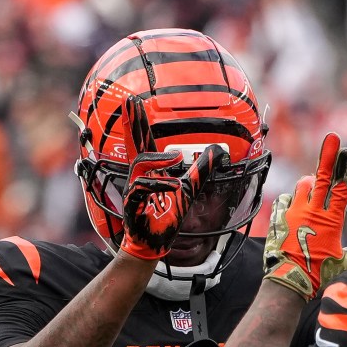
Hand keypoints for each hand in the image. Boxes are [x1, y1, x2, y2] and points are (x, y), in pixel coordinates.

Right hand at [116, 95, 221, 262]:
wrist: (153, 244)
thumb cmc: (166, 218)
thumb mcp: (188, 190)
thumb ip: (200, 171)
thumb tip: (217, 152)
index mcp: (149, 172)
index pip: (143, 142)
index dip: (138, 123)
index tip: (132, 102)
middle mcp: (138, 176)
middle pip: (135, 145)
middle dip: (133, 123)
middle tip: (129, 102)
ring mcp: (133, 189)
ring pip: (141, 164)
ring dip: (159, 161)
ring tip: (177, 161)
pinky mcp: (132, 204)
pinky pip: (141, 186)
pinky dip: (158, 184)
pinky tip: (172, 186)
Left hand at [263, 132, 346, 299]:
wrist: (290, 281)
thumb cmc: (319, 273)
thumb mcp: (345, 262)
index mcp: (331, 219)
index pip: (341, 188)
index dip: (345, 169)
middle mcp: (313, 211)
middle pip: (322, 177)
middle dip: (328, 157)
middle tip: (332, 138)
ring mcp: (294, 212)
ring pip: (302, 185)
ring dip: (309, 183)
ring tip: (313, 185)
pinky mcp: (279, 219)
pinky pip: (284, 201)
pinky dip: (290, 201)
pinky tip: (293, 205)